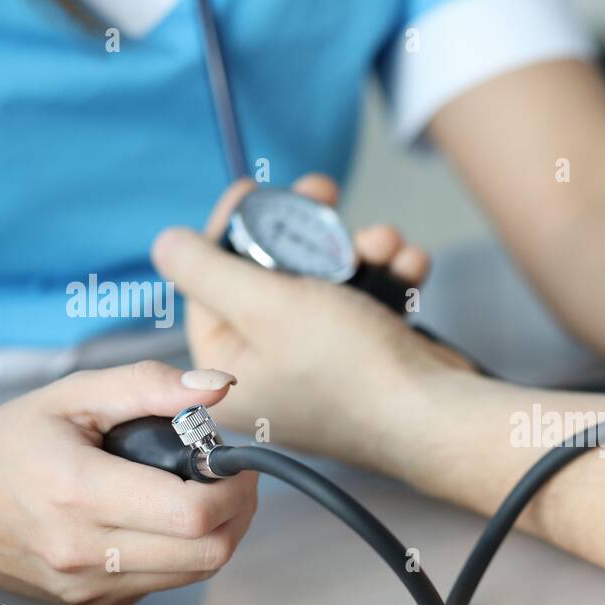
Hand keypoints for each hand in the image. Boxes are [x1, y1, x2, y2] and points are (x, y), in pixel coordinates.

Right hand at [0, 362, 257, 604]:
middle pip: (208, 552)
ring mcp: (89, 587)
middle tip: (230, 479)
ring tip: (202, 494)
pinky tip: (166, 522)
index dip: (233, 487)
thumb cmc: (7, 444)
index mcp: (82, 494)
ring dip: (217, 535)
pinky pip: (166, 585)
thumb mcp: (74, 396)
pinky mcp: (93, 604)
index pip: (194, 513)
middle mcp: (86, 553)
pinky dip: (183, 555)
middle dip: (236, 513)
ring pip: (196, 574)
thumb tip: (218, 388)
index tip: (234, 462)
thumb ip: (149, 386)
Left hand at [152, 173, 465, 464]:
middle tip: (323, 195)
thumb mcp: (265, 307)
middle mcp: (270, 374)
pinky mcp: (365, 363)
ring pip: (325, 286)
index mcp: (229, 375)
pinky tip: (409, 266)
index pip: (210, 286)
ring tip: (386, 241)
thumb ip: (208, 269)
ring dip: (360, 251)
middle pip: (270, 280)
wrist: (438, 414)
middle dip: (307, 234)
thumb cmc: (352, 372)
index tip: (253, 190)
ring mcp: (321, 369)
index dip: (232, 230)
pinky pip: (364, 306)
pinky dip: (388, 280)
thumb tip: (166, 244)